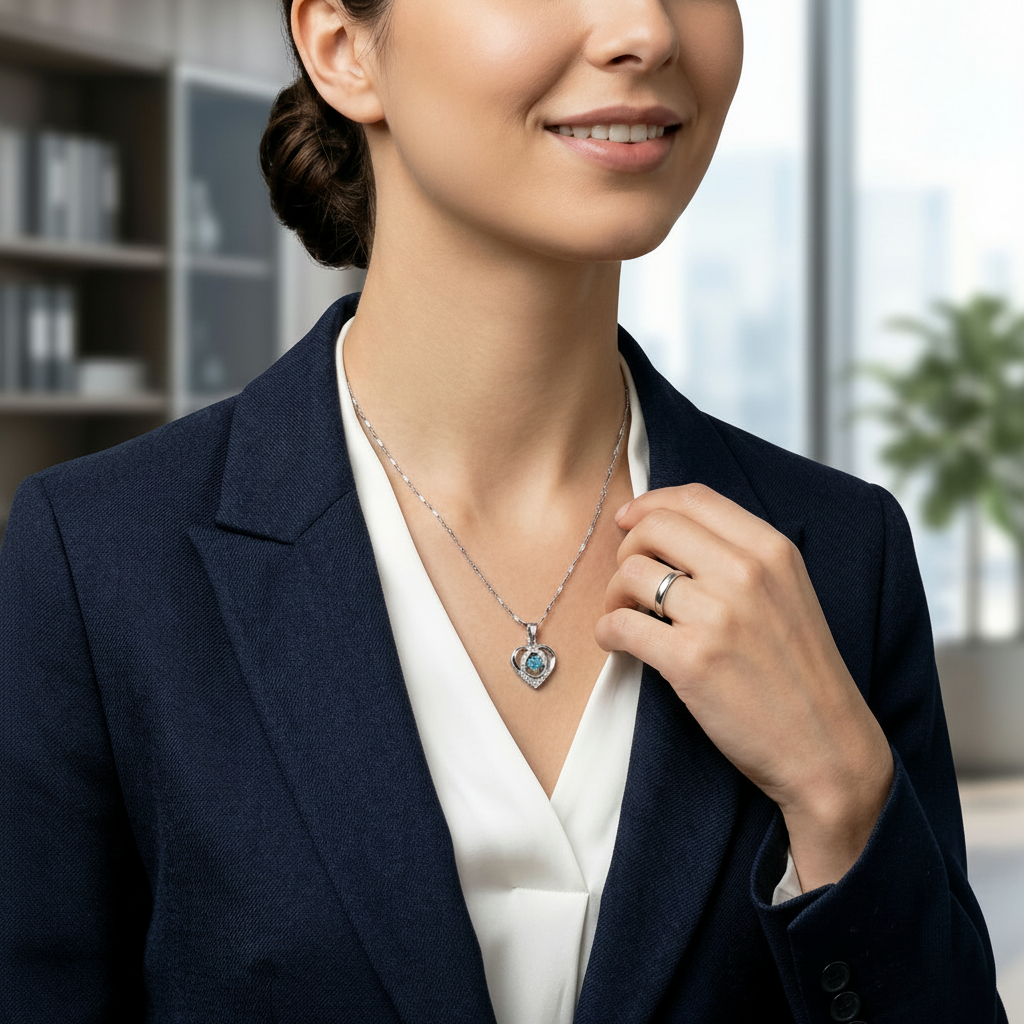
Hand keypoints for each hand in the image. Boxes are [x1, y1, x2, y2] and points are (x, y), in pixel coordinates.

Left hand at [595, 483, 893, 890]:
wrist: (827, 748)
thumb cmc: (800, 673)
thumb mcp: (789, 594)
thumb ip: (742, 558)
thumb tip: (668, 530)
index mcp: (773, 551)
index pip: (694, 497)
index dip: (650, 504)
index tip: (629, 523)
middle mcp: (746, 573)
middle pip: (654, 526)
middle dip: (627, 548)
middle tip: (629, 580)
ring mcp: (719, 616)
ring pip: (631, 574)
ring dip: (614, 594)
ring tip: (625, 616)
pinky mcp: (691, 661)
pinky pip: (620, 625)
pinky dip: (606, 632)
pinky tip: (617, 643)